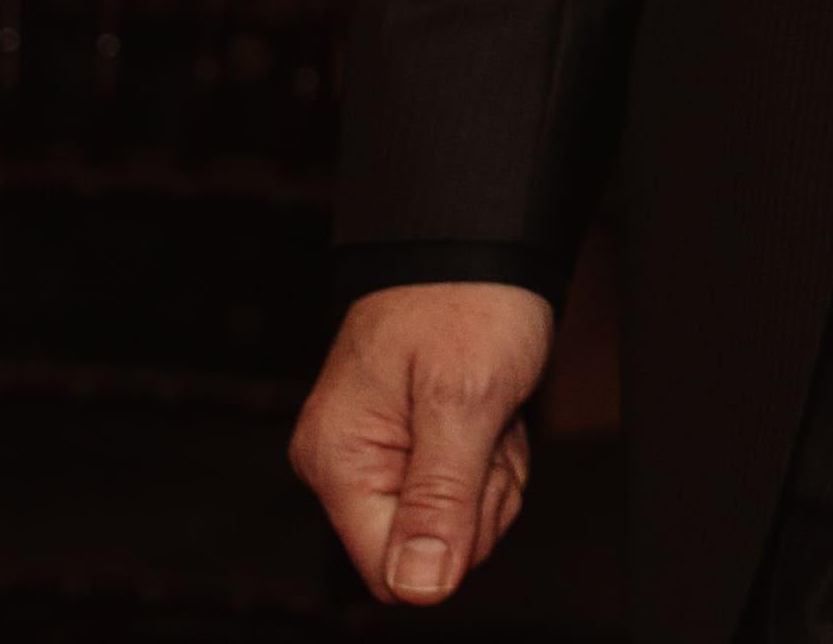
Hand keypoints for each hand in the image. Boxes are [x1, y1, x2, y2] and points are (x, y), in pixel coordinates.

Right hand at [293, 278, 549, 602]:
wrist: (476, 245)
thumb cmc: (465, 303)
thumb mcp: (462, 401)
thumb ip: (439, 499)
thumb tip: (419, 588)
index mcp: (339, 460)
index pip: (388, 567)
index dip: (451, 537)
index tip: (475, 470)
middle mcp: (347, 465)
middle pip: (429, 548)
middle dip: (480, 495)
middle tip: (488, 428)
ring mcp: (378, 456)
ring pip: (456, 521)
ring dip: (493, 472)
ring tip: (489, 411)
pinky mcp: (410, 447)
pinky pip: (463, 489)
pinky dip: (492, 455)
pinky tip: (490, 411)